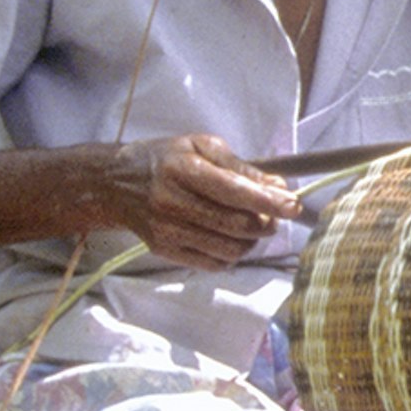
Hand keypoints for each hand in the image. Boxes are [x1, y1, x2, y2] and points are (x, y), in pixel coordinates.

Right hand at [103, 134, 303, 266]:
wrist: (116, 185)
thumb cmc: (166, 160)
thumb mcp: (200, 147)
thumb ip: (241, 167)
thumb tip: (278, 187)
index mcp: (183, 170)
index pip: (234, 191)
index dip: (268, 201)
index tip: (294, 205)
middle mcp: (173, 202)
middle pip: (236, 224)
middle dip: (265, 222)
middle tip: (273, 214)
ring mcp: (168, 231)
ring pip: (230, 248)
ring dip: (252, 240)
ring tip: (252, 225)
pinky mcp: (166, 251)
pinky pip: (214, 263)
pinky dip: (233, 254)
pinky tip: (230, 238)